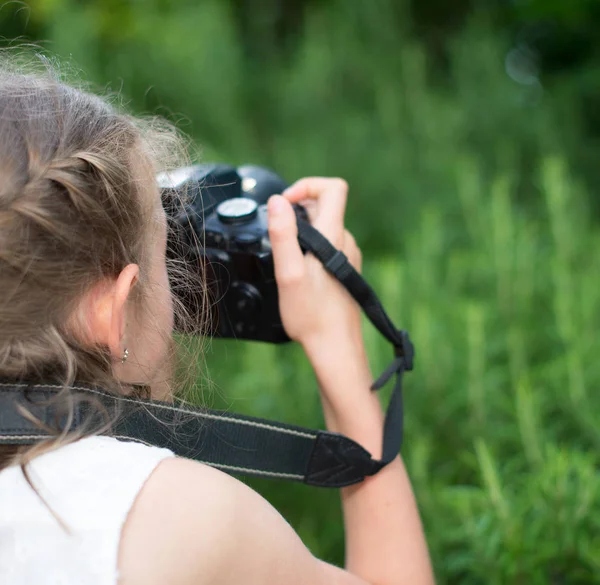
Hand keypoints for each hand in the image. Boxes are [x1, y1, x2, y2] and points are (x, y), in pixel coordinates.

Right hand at [267, 177, 362, 353]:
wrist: (335, 347)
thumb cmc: (311, 315)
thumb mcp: (289, 273)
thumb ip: (283, 234)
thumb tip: (277, 201)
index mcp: (334, 236)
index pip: (333, 187)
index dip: (306, 186)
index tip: (285, 205)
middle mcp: (346, 242)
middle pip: (325, 206)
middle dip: (298, 212)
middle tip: (279, 236)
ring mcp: (348, 257)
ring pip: (324, 228)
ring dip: (303, 232)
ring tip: (287, 259)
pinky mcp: (345, 271)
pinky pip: (327, 246)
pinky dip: (310, 249)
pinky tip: (300, 273)